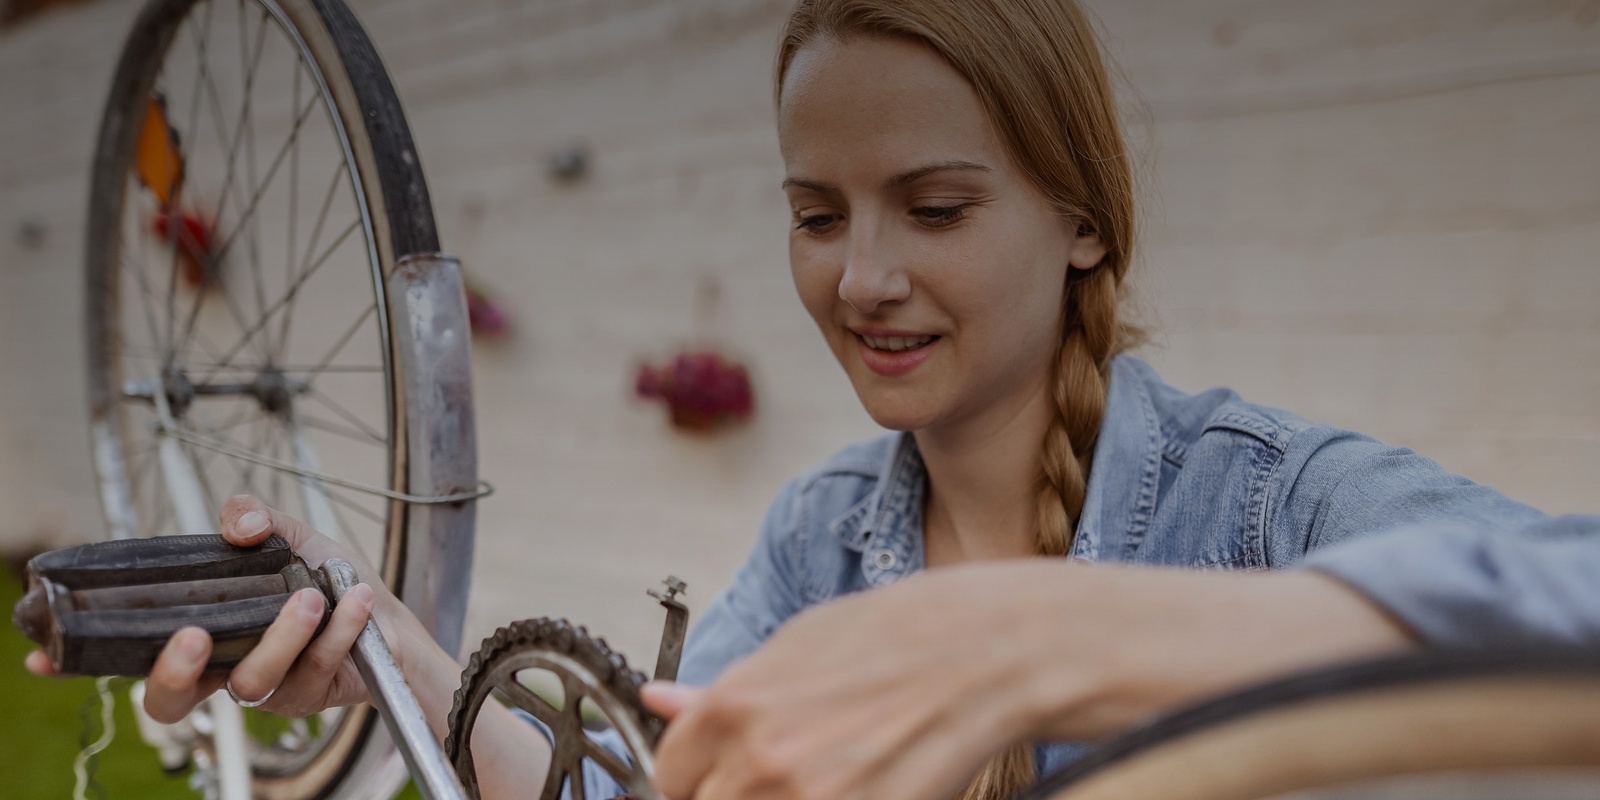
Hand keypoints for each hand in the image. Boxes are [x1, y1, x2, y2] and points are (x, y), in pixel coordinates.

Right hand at [26, 495, 398, 721]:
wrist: (388, 614)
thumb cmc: (328, 581)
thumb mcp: (290, 538)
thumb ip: (257, 520)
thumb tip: (235, 523)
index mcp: (202, 629)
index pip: (131, 652)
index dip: (84, 660)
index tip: (45, 656)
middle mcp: (222, 666)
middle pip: (169, 699)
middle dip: (172, 673)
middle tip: (195, 635)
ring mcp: (263, 687)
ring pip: (251, 682)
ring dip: (281, 636)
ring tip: (309, 597)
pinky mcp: (306, 696)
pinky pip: (312, 668)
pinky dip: (337, 628)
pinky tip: (351, 599)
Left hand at [643, 562, 1414, 799]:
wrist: (1033, 640)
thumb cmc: (933, 625)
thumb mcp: (821, 633)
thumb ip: (739, 677)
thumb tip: (664, 702)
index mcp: (751, 694)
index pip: (675, 773)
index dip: (692, 782)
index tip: (717, 779)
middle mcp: (776, 751)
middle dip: (737, 797)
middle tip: (792, 776)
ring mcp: (829, 792)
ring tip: (847, 772)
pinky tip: (881, 781)